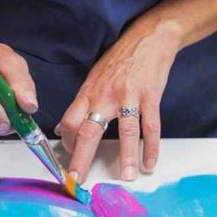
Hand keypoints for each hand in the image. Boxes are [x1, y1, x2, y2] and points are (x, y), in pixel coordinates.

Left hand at [57, 19, 180, 183]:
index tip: (70, 162)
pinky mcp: (150, 94)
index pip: (70, 121)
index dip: (67, 144)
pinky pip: (151, 125)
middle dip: (82, 158)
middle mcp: (105, 94)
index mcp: (89, 91)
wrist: (149, 36)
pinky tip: (150, 161)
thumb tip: (65, 128)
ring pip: (125, 130)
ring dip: (126, 155)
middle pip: (90, 130)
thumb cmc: (120, 57)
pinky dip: (151, 146)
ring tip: (127, 176)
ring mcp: (129, 94)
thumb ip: (82, 103)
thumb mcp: (95, 76)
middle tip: (78, 180)